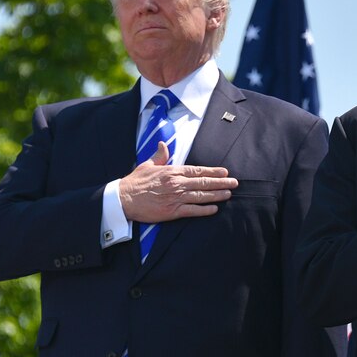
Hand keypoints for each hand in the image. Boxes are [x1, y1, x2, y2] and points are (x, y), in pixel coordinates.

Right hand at [119, 141, 237, 222]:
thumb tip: (165, 145)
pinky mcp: (172, 211)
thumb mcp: (148, 165)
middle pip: (203, 183)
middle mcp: (177, 184)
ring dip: (217, 195)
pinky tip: (215, 208)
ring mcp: (175, 198)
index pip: (198, 171)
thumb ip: (160, 156)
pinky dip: (204, 210)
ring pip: (201, 196)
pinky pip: (192, 210)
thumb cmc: (135, 182)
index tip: (225, 172)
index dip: (213, 172)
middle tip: (234, 183)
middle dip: (221, 183)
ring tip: (229, 194)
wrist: (123, 199)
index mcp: (172, 172)